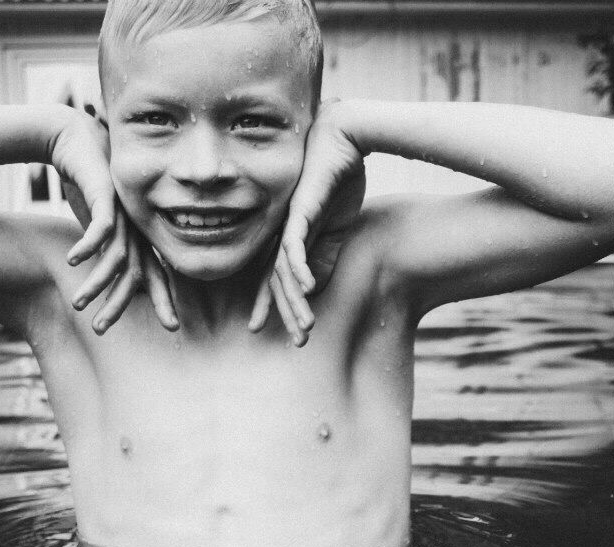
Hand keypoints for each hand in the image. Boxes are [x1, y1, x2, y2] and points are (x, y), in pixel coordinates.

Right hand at [49, 108, 177, 333]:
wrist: (76, 141)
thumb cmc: (90, 184)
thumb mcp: (101, 223)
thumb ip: (109, 250)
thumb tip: (111, 280)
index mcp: (139, 235)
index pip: (154, 273)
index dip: (163, 299)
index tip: (174, 327)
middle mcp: (136, 227)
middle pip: (136, 273)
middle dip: (121, 304)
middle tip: (104, 330)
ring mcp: (123, 213)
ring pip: (116, 256)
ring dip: (97, 283)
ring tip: (79, 303)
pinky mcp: (106, 197)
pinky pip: (101, 228)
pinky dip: (88, 246)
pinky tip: (74, 262)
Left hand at [249, 100, 366, 345]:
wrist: (343, 137)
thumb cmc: (337, 178)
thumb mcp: (335, 228)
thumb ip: (324, 255)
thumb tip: (314, 287)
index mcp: (287, 236)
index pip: (276, 277)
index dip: (274, 305)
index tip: (270, 330)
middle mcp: (281, 232)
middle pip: (278, 280)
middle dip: (287, 313)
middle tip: (296, 342)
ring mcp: (288, 222)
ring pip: (285, 269)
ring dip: (296, 301)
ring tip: (306, 327)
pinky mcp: (299, 210)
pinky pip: (296, 244)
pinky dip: (301, 268)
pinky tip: (308, 289)